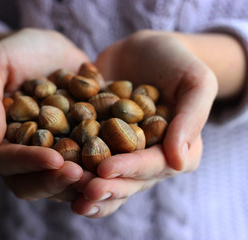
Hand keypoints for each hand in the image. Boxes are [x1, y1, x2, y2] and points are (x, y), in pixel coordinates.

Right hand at [0, 29, 89, 200]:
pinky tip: (118, 167)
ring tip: (103, 178)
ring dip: (79, 185)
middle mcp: (16, 155)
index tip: (55, 159)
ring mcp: (44, 156)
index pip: (5, 161)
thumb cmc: (14, 52)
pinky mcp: (70, 151)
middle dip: (56, 182)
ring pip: (57, 184)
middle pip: (30, 183)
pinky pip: (81, 169)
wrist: (46, 50)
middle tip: (83, 176)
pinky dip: (97, 172)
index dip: (29, 162)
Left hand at [71, 30, 217, 217]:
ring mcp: (121, 152)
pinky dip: (70, 165)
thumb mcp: (196, 82)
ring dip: (86, 187)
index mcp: (176, 151)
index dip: (131, 170)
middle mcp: (148, 159)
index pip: (155, 166)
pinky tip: (51, 171)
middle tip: (83, 191)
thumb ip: (192, 118)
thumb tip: (180, 162)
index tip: (106, 170)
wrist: (145, 50)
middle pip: (127, 180)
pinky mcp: (98, 141)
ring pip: (105, 178)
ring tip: (65, 192)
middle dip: (105, 187)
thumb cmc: (177, 62)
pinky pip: (84, 156)